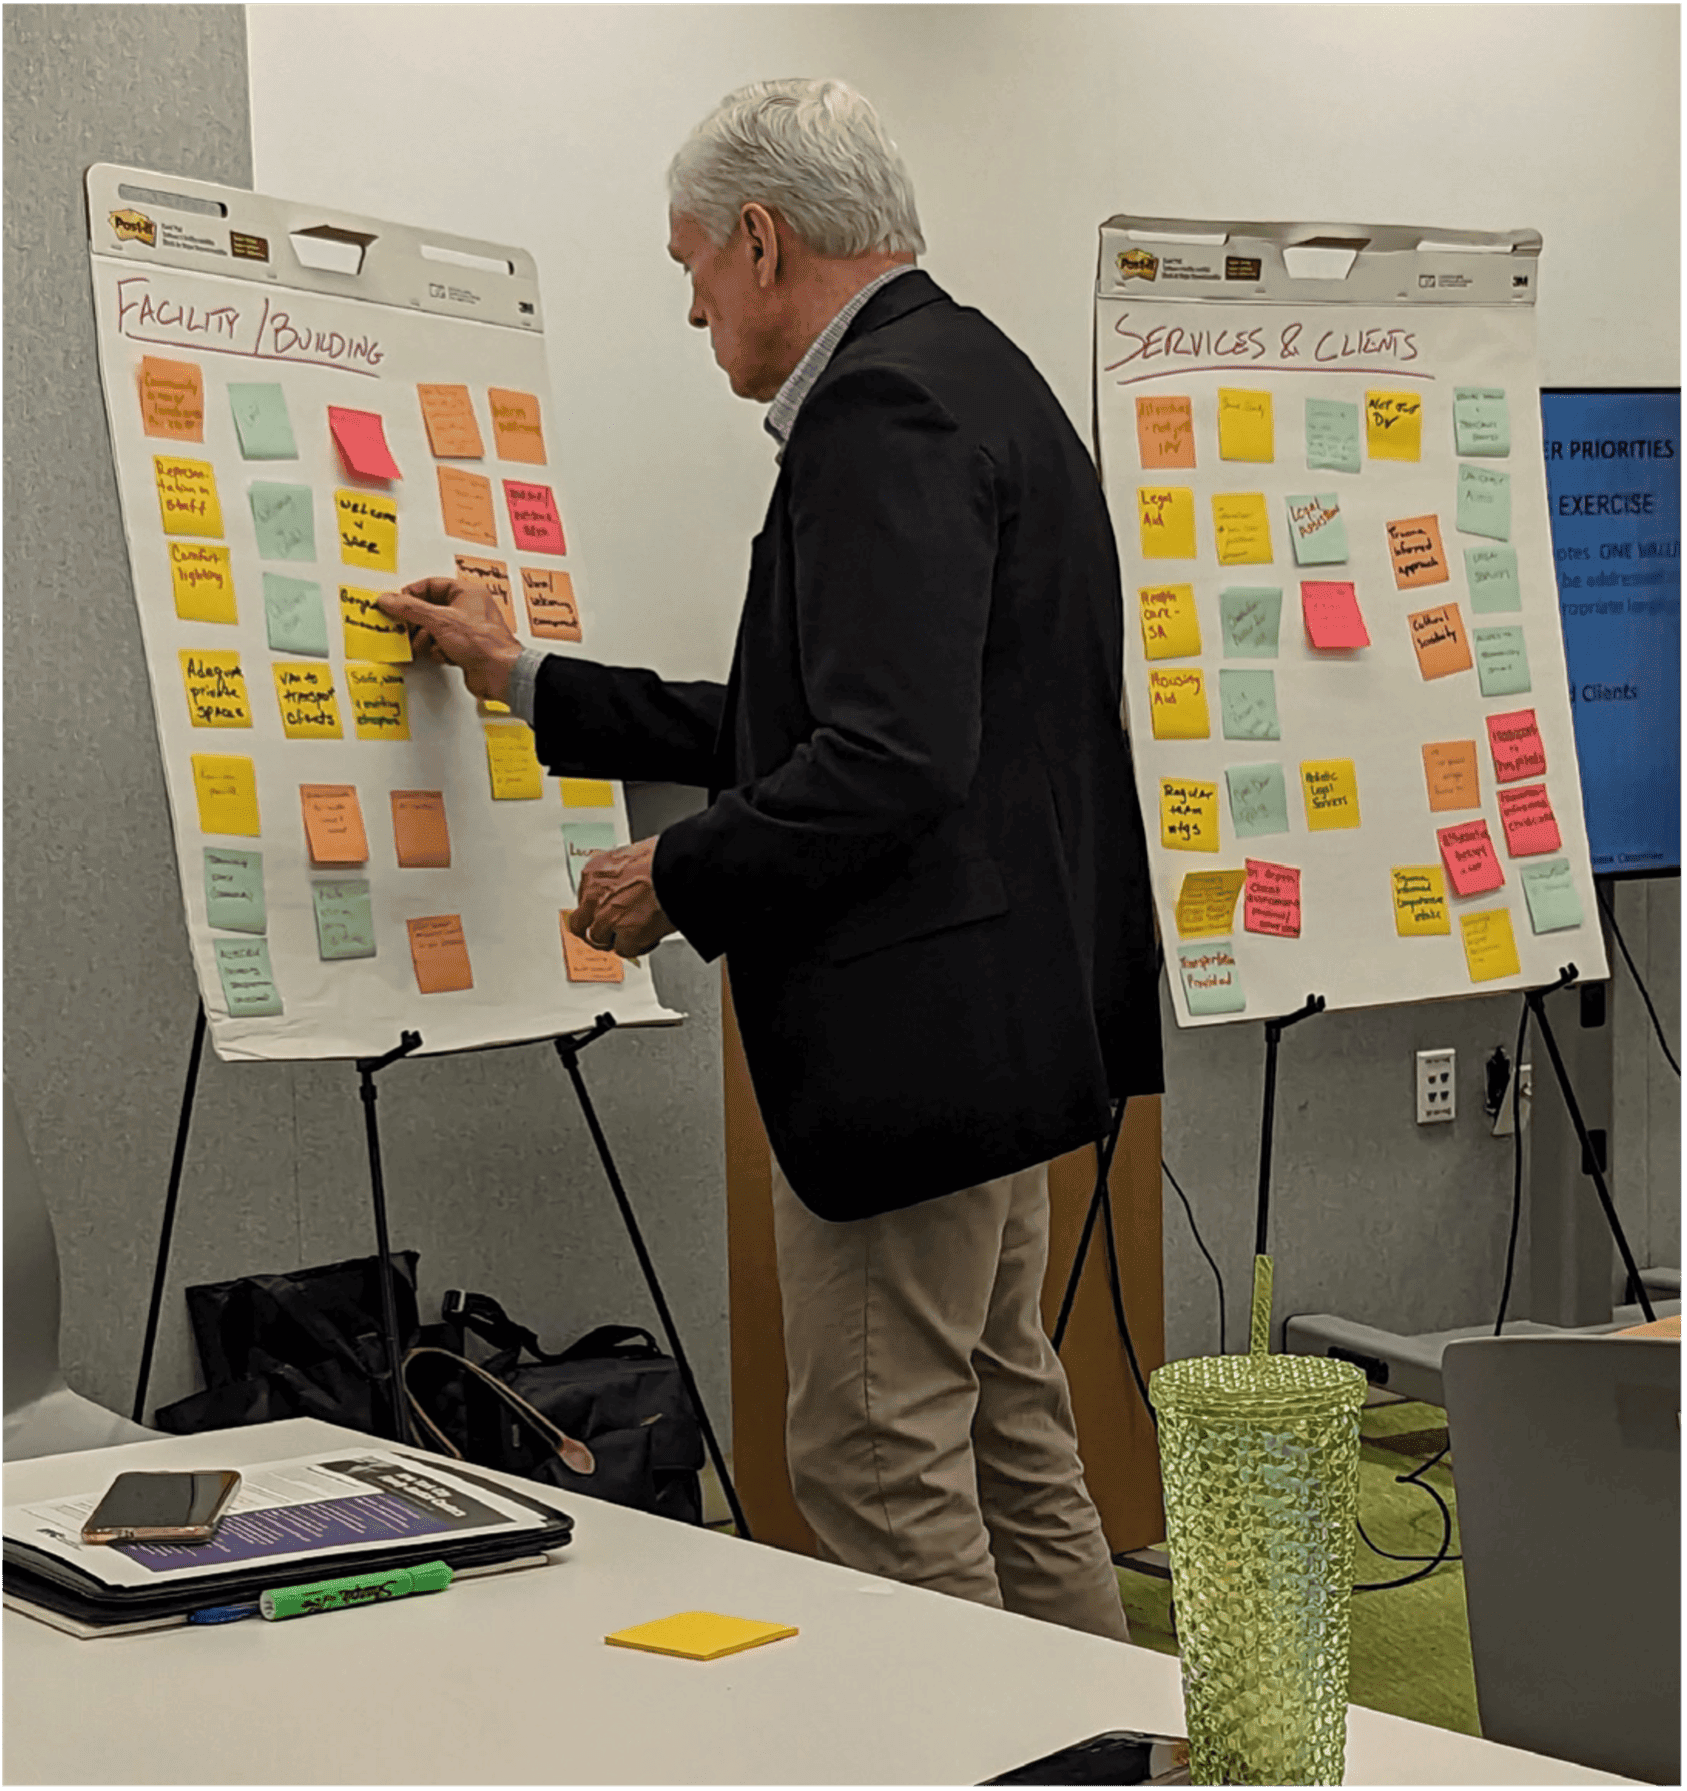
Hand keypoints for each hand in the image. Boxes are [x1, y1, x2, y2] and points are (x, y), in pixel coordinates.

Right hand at [376, 577, 522, 702]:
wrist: (500, 673)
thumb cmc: (484, 643)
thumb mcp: (440, 620)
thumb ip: (411, 609)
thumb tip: (389, 600)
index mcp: (467, 593)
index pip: (431, 585)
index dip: (411, 594)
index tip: (396, 604)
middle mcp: (468, 609)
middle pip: (430, 609)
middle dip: (417, 621)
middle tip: (404, 626)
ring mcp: (466, 630)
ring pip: (433, 629)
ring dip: (426, 639)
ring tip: (424, 644)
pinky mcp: (464, 649)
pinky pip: (441, 645)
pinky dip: (437, 651)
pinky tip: (441, 655)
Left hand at [569, 838, 675, 959]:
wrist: (677, 869)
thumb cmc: (662, 858)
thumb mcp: (632, 857)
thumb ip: (620, 875)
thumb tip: (627, 882)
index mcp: (594, 874)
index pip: (583, 899)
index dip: (596, 908)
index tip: (603, 911)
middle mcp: (594, 897)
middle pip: (581, 924)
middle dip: (596, 930)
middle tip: (608, 933)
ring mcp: (608, 919)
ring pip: (600, 940)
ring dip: (616, 939)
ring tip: (636, 932)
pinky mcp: (627, 936)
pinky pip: (625, 950)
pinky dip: (637, 946)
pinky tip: (649, 937)